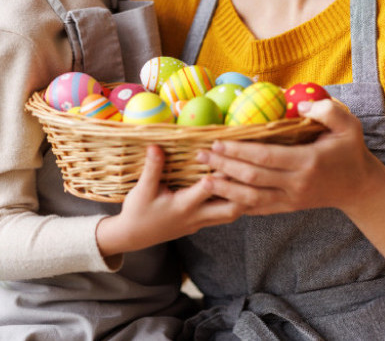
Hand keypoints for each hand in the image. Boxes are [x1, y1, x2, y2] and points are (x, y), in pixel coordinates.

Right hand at [95, 145, 242, 256]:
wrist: (133, 237)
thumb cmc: (138, 212)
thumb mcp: (142, 190)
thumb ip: (152, 168)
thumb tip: (155, 146)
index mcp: (183, 206)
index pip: (208, 190)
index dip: (219, 173)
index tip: (226, 156)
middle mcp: (196, 216)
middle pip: (231, 209)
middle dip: (243, 191)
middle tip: (251, 170)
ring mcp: (200, 222)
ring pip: (232, 215)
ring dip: (242, 198)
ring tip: (250, 179)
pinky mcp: (199, 224)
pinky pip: (223, 216)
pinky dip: (234, 204)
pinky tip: (238, 190)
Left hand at [195, 99, 384, 214]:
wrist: (360, 187)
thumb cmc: (350, 151)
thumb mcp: (348, 125)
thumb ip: (326, 111)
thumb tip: (301, 105)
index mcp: (307, 162)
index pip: (266, 157)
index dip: (239, 151)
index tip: (217, 141)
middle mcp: (296, 184)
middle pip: (252, 178)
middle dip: (224, 166)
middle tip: (200, 155)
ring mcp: (291, 199)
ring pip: (251, 198)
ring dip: (225, 189)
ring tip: (203, 178)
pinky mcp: (288, 207)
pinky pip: (258, 209)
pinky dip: (237, 203)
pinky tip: (220, 196)